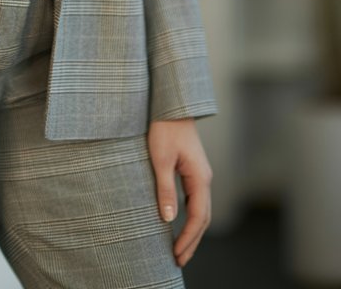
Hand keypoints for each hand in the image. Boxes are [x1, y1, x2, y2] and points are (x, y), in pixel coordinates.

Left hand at [147, 118, 212, 268]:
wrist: (171, 104)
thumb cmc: (165, 127)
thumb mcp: (160, 159)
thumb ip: (165, 189)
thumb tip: (168, 219)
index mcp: (200, 177)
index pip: (198, 217)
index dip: (188, 239)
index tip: (177, 254)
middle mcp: (204, 178)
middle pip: (203, 218)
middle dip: (192, 241)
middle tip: (179, 260)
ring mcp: (200, 174)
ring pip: (201, 209)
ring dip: (192, 231)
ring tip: (180, 249)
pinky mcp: (192, 169)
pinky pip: (195, 199)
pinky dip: (190, 216)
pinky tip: (180, 223)